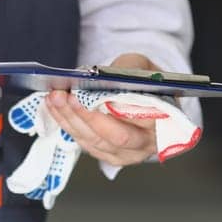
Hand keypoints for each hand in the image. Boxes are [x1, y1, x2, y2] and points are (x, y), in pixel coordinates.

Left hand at [45, 53, 161, 165]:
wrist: (147, 97)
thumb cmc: (148, 82)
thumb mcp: (144, 66)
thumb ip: (129, 69)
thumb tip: (103, 76)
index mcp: (167, 122)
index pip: (141, 119)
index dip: (115, 108)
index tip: (91, 93)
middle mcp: (148, 144)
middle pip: (114, 136)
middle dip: (85, 115)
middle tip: (64, 96)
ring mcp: (128, 154)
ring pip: (95, 142)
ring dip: (70, 119)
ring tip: (54, 98)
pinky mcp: (109, 155)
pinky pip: (85, 143)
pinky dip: (67, 125)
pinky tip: (55, 108)